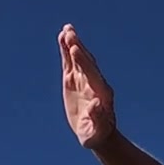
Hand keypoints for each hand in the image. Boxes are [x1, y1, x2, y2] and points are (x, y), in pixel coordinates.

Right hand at [59, 24, 116, 148]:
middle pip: (86, 62)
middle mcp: (94, 83)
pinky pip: (70, 62)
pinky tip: (62, 37)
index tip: (75, 49)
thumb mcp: (96, 131)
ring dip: (73, 44)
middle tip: (70, 34)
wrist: (97, 133)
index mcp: (101, 94)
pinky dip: (67, 50)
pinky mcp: (74, 80)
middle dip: (78, 49)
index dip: (83, 62)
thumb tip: (96, 104)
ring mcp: (84, 79)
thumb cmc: (96, 134)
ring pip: (79, 59)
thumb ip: (98, 118)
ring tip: (67, 30)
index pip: (91, 74)